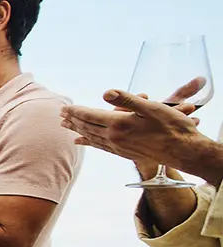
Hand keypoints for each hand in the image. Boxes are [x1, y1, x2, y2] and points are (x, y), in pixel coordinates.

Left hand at [61, 84, 218, 182]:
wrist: (185, 152)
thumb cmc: (173, 127)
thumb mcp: (152, 108)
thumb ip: (128, 100)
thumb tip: (106, 93)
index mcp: (119, 124)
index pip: (90, 116)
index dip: (76, 111)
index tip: (64, 107)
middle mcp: (115, 138)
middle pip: (87, 127)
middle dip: (73, 120)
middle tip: (60, 115)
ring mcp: (119, 147)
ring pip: (92, 138)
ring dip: (78, 130)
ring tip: (66, 126)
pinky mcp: (124, 153)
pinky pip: (101, 147)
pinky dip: (89, 142)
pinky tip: (83, 142)